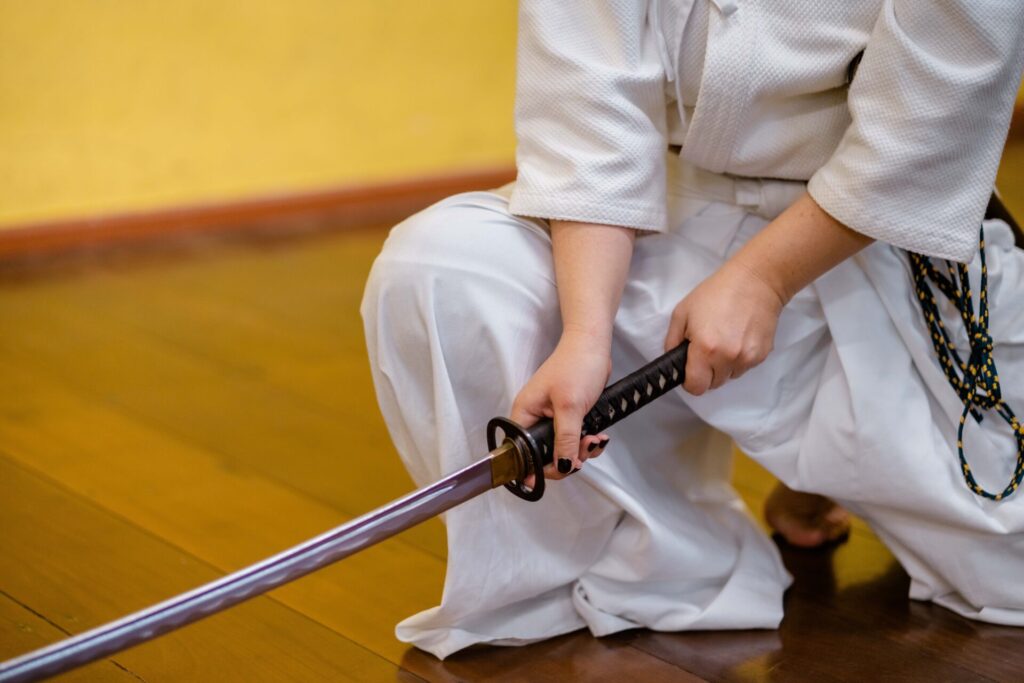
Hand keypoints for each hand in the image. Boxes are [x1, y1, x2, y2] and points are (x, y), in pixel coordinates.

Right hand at [511, 333, 612, 482]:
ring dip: (581, 449)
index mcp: (524, 414)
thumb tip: (562, 467)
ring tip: (595, 438)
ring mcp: (552, 418)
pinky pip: (574, 439)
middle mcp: (535, 418)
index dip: (538, 467)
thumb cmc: (576, 366)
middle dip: (567, 457)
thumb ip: (564, 439)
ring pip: (563, 449)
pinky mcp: (569, 416)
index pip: (523, 452)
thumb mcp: (570, 406)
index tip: (560, 470)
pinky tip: (599, 435)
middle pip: (545, 454)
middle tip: (584, 450)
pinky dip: (587, 441)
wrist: (593, 344)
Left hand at [664, 259, 784, 394]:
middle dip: (706, 372)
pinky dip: (738, 359)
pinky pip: (744, 367)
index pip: (696, 387)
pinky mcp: (762, 355)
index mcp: (705, 349)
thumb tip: (674, 362)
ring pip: (729, 376)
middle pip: (713, 384)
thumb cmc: (715, 293)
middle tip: (706, 349)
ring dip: (724, 366)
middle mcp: (728, 358)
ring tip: (724, 340)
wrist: (756, 281)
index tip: (690, 368)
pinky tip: (738, 337)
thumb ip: (672, 341)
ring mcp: (747, 358)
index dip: (690, 380)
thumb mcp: (682, 312)